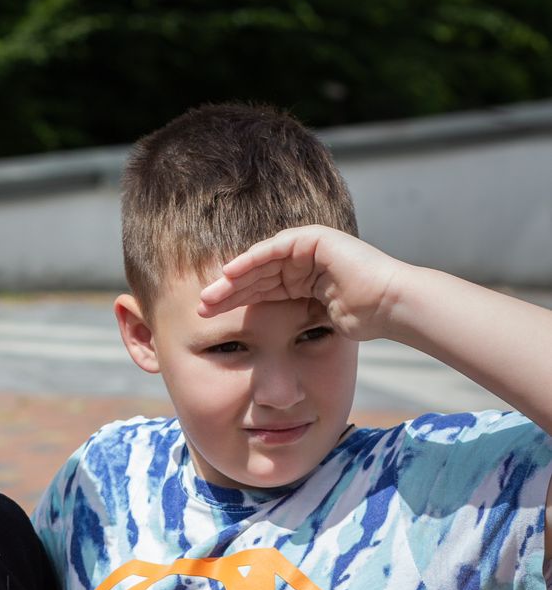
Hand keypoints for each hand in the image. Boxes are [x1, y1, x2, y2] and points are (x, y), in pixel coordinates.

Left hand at [198, 226, 405, 342]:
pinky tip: (230, 272)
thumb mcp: (316, 324)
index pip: (261, 292)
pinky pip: (275, 248)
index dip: (235, 304)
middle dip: (228, 292)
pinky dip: (252, 259)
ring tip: (209, 294)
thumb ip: (294, 323)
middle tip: (201, 306)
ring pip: (261, 262)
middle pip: (256, 276)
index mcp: (304, 283)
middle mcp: (303, 263)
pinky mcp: (313, 239)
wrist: (387, 306)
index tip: (209, 319)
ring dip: (234, 278)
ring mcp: (308, 248)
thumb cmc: (361, 321)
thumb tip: (268, 350)